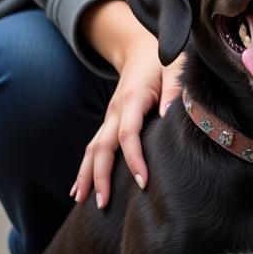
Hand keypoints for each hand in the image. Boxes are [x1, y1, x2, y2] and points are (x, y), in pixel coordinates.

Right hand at [71, 32, 184, 208]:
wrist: (139, 49)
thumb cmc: (161, 60)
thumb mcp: (174, 67)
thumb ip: (174, 89)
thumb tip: (169, 113)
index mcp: (132, 99)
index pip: (128, 134)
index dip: (133, 158)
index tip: (142, 180)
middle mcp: (115, 111)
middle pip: (102, 147)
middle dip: (99, 176)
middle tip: (102, 204)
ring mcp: (109, 117)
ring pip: (92, 150)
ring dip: (86, 176)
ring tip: (83, 203)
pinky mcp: (109, 122)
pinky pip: (94, 147)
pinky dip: (85, 168)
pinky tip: (78, 189)